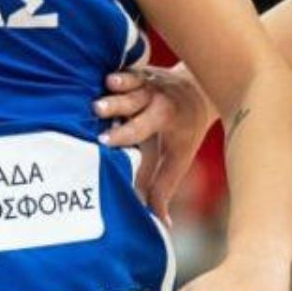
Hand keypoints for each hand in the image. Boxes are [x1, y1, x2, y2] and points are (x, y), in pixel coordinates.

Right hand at [96, 62, 216, 220]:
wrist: (201, 89)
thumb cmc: (185, 131)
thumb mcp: (179, 159)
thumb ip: (164, 189)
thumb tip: (160, 225)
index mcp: (165, 116)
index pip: (142, 126)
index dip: (124, 134)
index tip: (104, 141)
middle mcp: (155, 95)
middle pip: (133, 99)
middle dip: (116, 104)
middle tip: (97, 108)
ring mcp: (145, 79)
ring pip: (128, 79)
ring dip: (114, 83)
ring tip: (99, 86)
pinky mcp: (136, 69)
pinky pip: (123, 65)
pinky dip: (110, 67)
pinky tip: (90, 65)